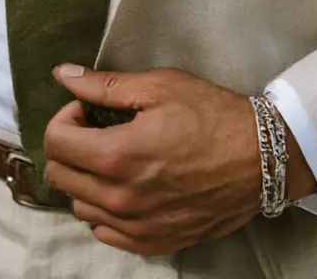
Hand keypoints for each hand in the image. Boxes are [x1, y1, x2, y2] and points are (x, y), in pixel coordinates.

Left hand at [44, 66, 316, 256]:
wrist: (261, 158)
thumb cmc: (212, 116)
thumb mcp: (159, 86)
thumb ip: (105, 85)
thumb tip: (63, 75)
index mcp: (118, 156)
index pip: (55, 142)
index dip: (65, 117)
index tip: (85, 109)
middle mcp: (121, 198)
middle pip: (60, 176)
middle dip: (69, 146)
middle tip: (96, 128)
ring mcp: (137, 226)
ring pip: (79, 206)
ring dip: (84, 178)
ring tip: (111, 156)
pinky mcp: (154, 242)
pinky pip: (105, 232)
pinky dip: (104, 209)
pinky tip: (125, 186)